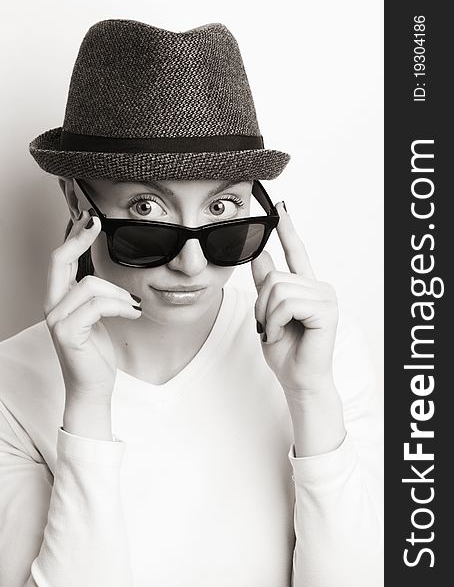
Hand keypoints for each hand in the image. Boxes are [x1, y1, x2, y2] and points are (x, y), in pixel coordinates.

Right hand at [43, 210, 142, 403]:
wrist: (93, 385)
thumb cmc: (97, 351)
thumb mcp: (98, 315)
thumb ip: (97, 293)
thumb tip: (110, 269)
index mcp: (59, 298)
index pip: (61, 259)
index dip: (74, 236)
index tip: (90, 218)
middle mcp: (52, 305)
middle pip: (60, 260)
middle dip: (79, 238)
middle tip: (97, 223)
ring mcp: (56, 319)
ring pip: (90, 285)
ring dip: (119, 293)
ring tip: (133, 306)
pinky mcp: (67, 332)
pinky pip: (97, 305)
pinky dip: (120, 306)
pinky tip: (133, 313)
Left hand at [251, 201, 338, 397]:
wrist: (297, 379)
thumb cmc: (286, 350)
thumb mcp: (266, 313)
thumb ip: (265, 285)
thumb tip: (260, 254)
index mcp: (306, 287)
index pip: (296, 252)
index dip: (288, 229)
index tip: (281, 207)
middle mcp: (319, 287)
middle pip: (275, 276)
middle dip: (261, 304)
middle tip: (268, 326)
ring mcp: (325, 297)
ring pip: (277, 289)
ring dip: (267, 315)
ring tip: (276, 331)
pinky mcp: (326, 309)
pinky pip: (286, 303)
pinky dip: (275, 321)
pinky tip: (283, 333)